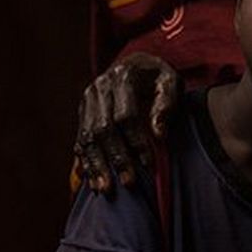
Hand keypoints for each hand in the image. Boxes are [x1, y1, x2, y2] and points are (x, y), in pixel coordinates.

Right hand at [74, 52, 178, 191]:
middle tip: (128, 183)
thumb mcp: (170, 82)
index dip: (136, 141)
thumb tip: (159, 134)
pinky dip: (86, 161)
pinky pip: (80, 139)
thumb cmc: (158, 77)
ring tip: (105, 189)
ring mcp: (87, 100)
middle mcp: (99, 87)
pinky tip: (92, 181)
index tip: (148, 163)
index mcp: (122, 77)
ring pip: (87, 136)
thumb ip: (166, 105)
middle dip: (116, 159)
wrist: (136, 62)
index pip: (125, 116)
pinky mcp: (82, 111)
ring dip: (96, 165)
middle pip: (103, 129)